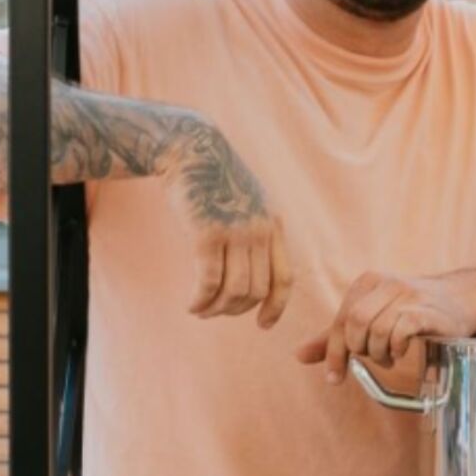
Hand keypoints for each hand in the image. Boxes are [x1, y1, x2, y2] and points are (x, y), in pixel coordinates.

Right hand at [163, 121, 290, 327]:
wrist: (192, 150)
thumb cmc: (215, 181)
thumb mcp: (248, 204)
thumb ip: (255, 233)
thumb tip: (251, 271)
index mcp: (274, 226)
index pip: (284, 277)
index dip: (276, 306)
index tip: (263, 324)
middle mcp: (260, 231)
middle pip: (256, 290)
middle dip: (236, 310)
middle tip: (215, 312)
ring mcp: (236, 232)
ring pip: (234, 291)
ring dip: (216, 309)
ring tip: (201, 310)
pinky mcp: (207, 234)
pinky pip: (209, 282)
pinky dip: (200, 301)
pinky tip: (191, 304)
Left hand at [295, 272, 475, 383]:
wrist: (460, 301)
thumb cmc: (412, 311)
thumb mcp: (371, 318)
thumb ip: (336, 336)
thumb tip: (298, 356)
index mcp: (368, 282)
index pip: (340, 320)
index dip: (334, 352)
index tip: (334, 378)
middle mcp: (386, 283)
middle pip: (355, 324)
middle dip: (359, 350)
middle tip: (373, 359)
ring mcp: (408, 295)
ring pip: (376, 330)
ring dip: (379, 353)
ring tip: (389, 358)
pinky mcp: (426, 310)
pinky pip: (400, 331)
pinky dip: (397, 348)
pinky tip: (402, 351)